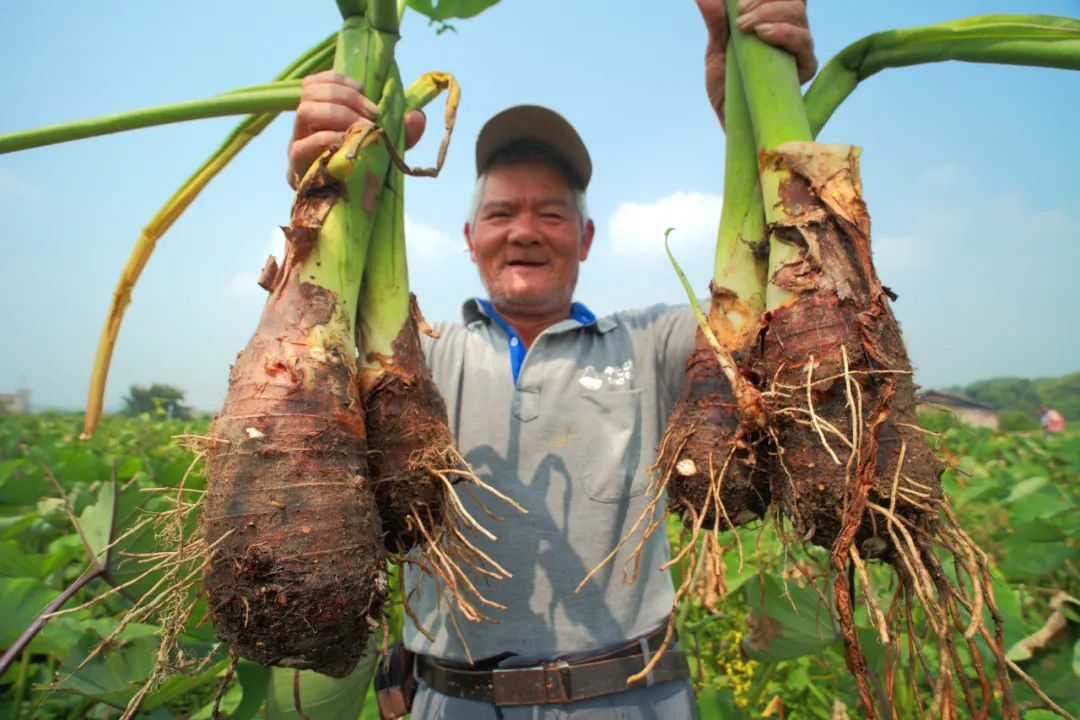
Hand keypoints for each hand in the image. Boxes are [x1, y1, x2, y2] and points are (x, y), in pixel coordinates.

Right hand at [287, 70, 426, 187]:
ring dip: (339, 114)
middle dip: (346, 97)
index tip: (365, 88)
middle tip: (373, 115)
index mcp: (320, 116)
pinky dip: (328, 139)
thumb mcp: (384, 148)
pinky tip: (350, 144)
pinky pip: (302, 146)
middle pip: (310, 92)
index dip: (338, 79)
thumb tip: (418, 116)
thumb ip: (400, 132)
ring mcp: (298, 146)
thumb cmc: (361, 174)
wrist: (344, 213)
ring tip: (364, 129)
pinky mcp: (297, 168)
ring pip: (305, 111)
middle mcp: (304, 128)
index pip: (314, 83)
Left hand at [694, 0, 816, 126]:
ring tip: (747, 28)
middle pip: (793, 3)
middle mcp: (791, 36)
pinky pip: (805, 46)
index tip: (738, 5)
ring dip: (772, 14)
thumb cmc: (727, 90)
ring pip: (799, 18)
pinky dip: (785, 34)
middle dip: (765, 3)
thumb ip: (715, 23)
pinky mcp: (804, 71)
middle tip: (740, 18)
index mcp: (774, 26)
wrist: (731, 124)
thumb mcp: (716, 53)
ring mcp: (799, 53)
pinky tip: (765, 34)